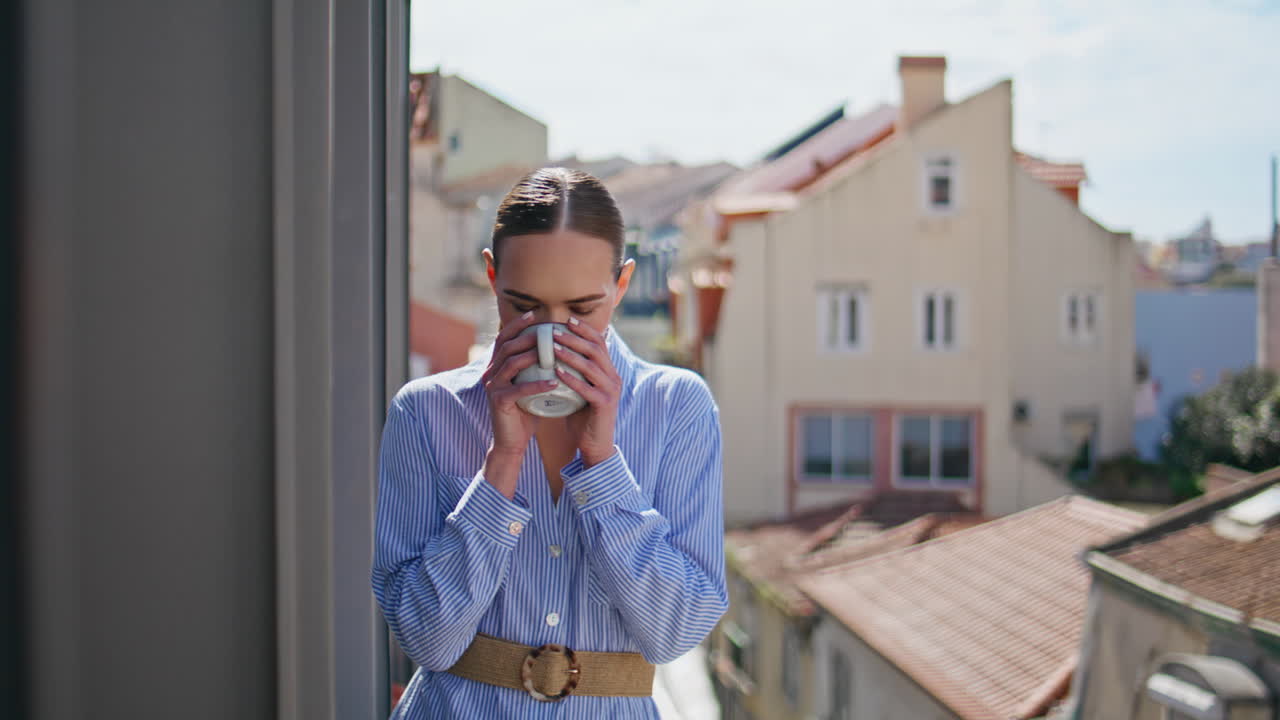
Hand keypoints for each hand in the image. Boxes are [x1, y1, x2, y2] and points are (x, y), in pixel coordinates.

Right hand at [480, 312, 555, 496]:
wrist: (512, 441)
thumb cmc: (524, 410)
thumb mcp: (529, 383)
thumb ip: (536, 366)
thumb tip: (559, 346)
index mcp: (496, 366)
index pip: (503, 338)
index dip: (517, 325)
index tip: (534, 314)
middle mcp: (490, 373)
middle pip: (506, 346)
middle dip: (526, 335)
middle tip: (546, 330)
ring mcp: (492, 387)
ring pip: (511, 363)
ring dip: (532, 355)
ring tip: (552, 352)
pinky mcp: (498, 402)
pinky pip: (519, 389)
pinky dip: (537, 384)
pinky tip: (554, 382)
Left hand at [551, 318, 621, 466]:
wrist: (595, 445)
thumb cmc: (583, 417)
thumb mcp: (580, 389)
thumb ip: (574, 372)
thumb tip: (553, 352)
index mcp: (609, 371)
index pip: (599, 343)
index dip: (584, 329)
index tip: (567, 319)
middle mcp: (613, 377)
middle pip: (596, 350)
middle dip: (575, 337)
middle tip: (555, 330)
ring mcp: (611, 391)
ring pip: (591, 366)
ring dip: (571, 354)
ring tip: (553, 346)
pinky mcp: (605, 405)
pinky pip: (587, 388)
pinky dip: (571, 379)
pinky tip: (556, 372)